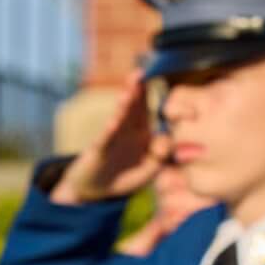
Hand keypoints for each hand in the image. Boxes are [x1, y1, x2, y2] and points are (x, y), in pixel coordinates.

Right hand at [53, 74, 170, 205]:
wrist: (94, 190)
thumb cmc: (124, 178)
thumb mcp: (148, 172)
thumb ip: (160, 158)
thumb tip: (166, 140)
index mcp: (142, 133)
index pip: (150, 113)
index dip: (154, 103)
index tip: (169, 96)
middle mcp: (126, 131)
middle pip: (133, 107)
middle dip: (136, 90)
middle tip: (139, 73)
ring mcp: (112, 138)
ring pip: (118, 118)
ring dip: (123, 105)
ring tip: (128, 93)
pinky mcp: (98, 150)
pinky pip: (105, 139)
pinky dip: (109, 131)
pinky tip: (114, 122)